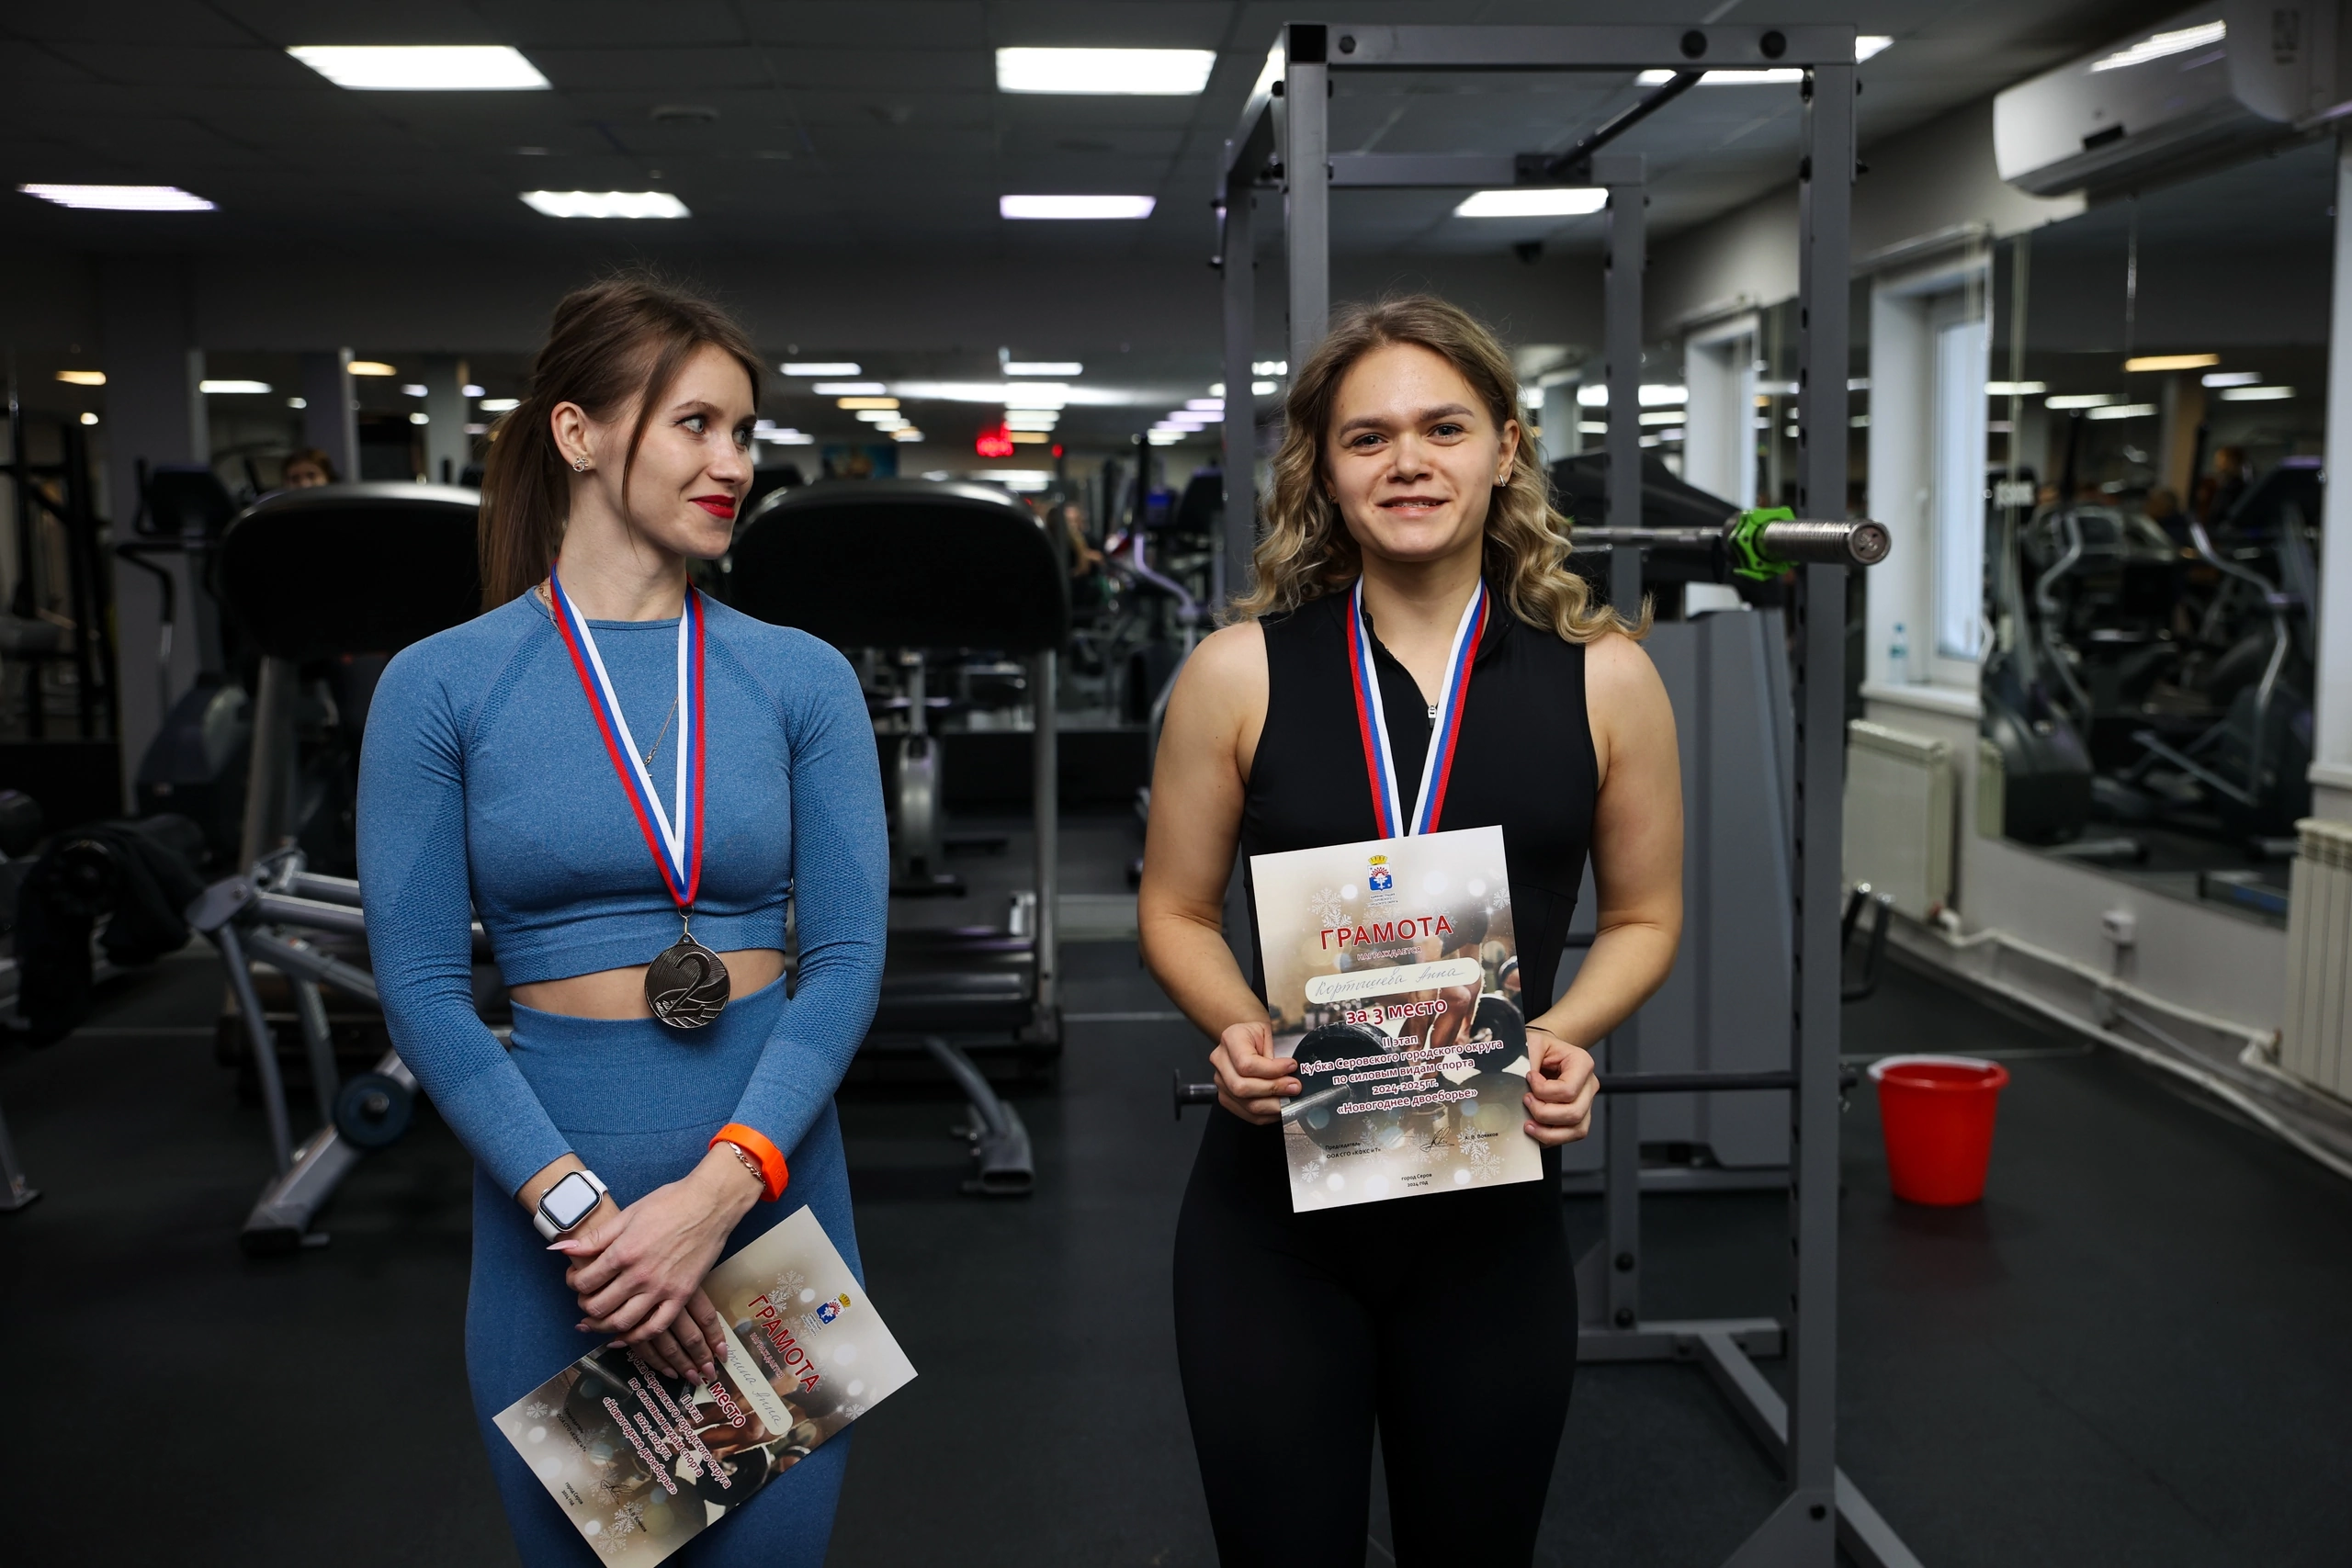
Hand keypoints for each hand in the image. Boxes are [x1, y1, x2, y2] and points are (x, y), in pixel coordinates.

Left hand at [551, 1151, 760, 1381]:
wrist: (710, 1204)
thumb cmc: (669, 1203)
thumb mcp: (628, 1215)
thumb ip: (595, 1238)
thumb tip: (561, 1249)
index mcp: (623, 1252)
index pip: (585, 1281)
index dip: (574, 1283)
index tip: (576, 1279)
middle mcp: (640, 1275)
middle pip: (599, 1307)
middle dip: (585, 1307)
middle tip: (587, 1299)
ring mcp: (662, 1289)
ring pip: (622, 1323)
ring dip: (604, 1327)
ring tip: (599, 1320)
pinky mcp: (681, 1296)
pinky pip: (654, 1328)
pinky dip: (635, 1337)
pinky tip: (624, 1336)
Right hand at [1210, 1019, 1297, 1124]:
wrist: (1247, 1038)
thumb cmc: (1258, 1035)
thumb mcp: (1269, 1033)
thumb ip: (1276, 1053)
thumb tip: (1292, 1076)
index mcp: (1230, 1039)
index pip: (1246, 1064)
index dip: (1272, 1070)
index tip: (1292, 1066)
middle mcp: (1220, 1062)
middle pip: (1242, 1088)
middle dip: (1273, 1090)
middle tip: (1294, 1086)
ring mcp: (1221, 1082)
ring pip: (1246, 1104)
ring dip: (1273, 1104)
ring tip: (1290, 1097)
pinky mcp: (1227, 1098)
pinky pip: (1248, 1114)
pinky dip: (1268, 1114)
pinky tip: (1280, 1105)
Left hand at [1522, 1027, 1598, 1144]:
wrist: (1544, 1051)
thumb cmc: (1540, 1046)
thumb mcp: (1532, 1043)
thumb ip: (1528, 1060)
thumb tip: (1518, 1082)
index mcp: (1582, 1063)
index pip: (1567, 1090)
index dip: (1543, 1090)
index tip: (1528, 1078)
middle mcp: (1589, 1085)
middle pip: (1574, 1113)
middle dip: (1544, 1113)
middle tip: (1526, 1101)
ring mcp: (1586, 1102)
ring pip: (1576, 1129)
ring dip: (1549, 1132)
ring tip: (1528, 1125)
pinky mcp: (1579, 1116)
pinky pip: (1570, 1135)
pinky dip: (1551, 1138)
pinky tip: (1536, 1131)